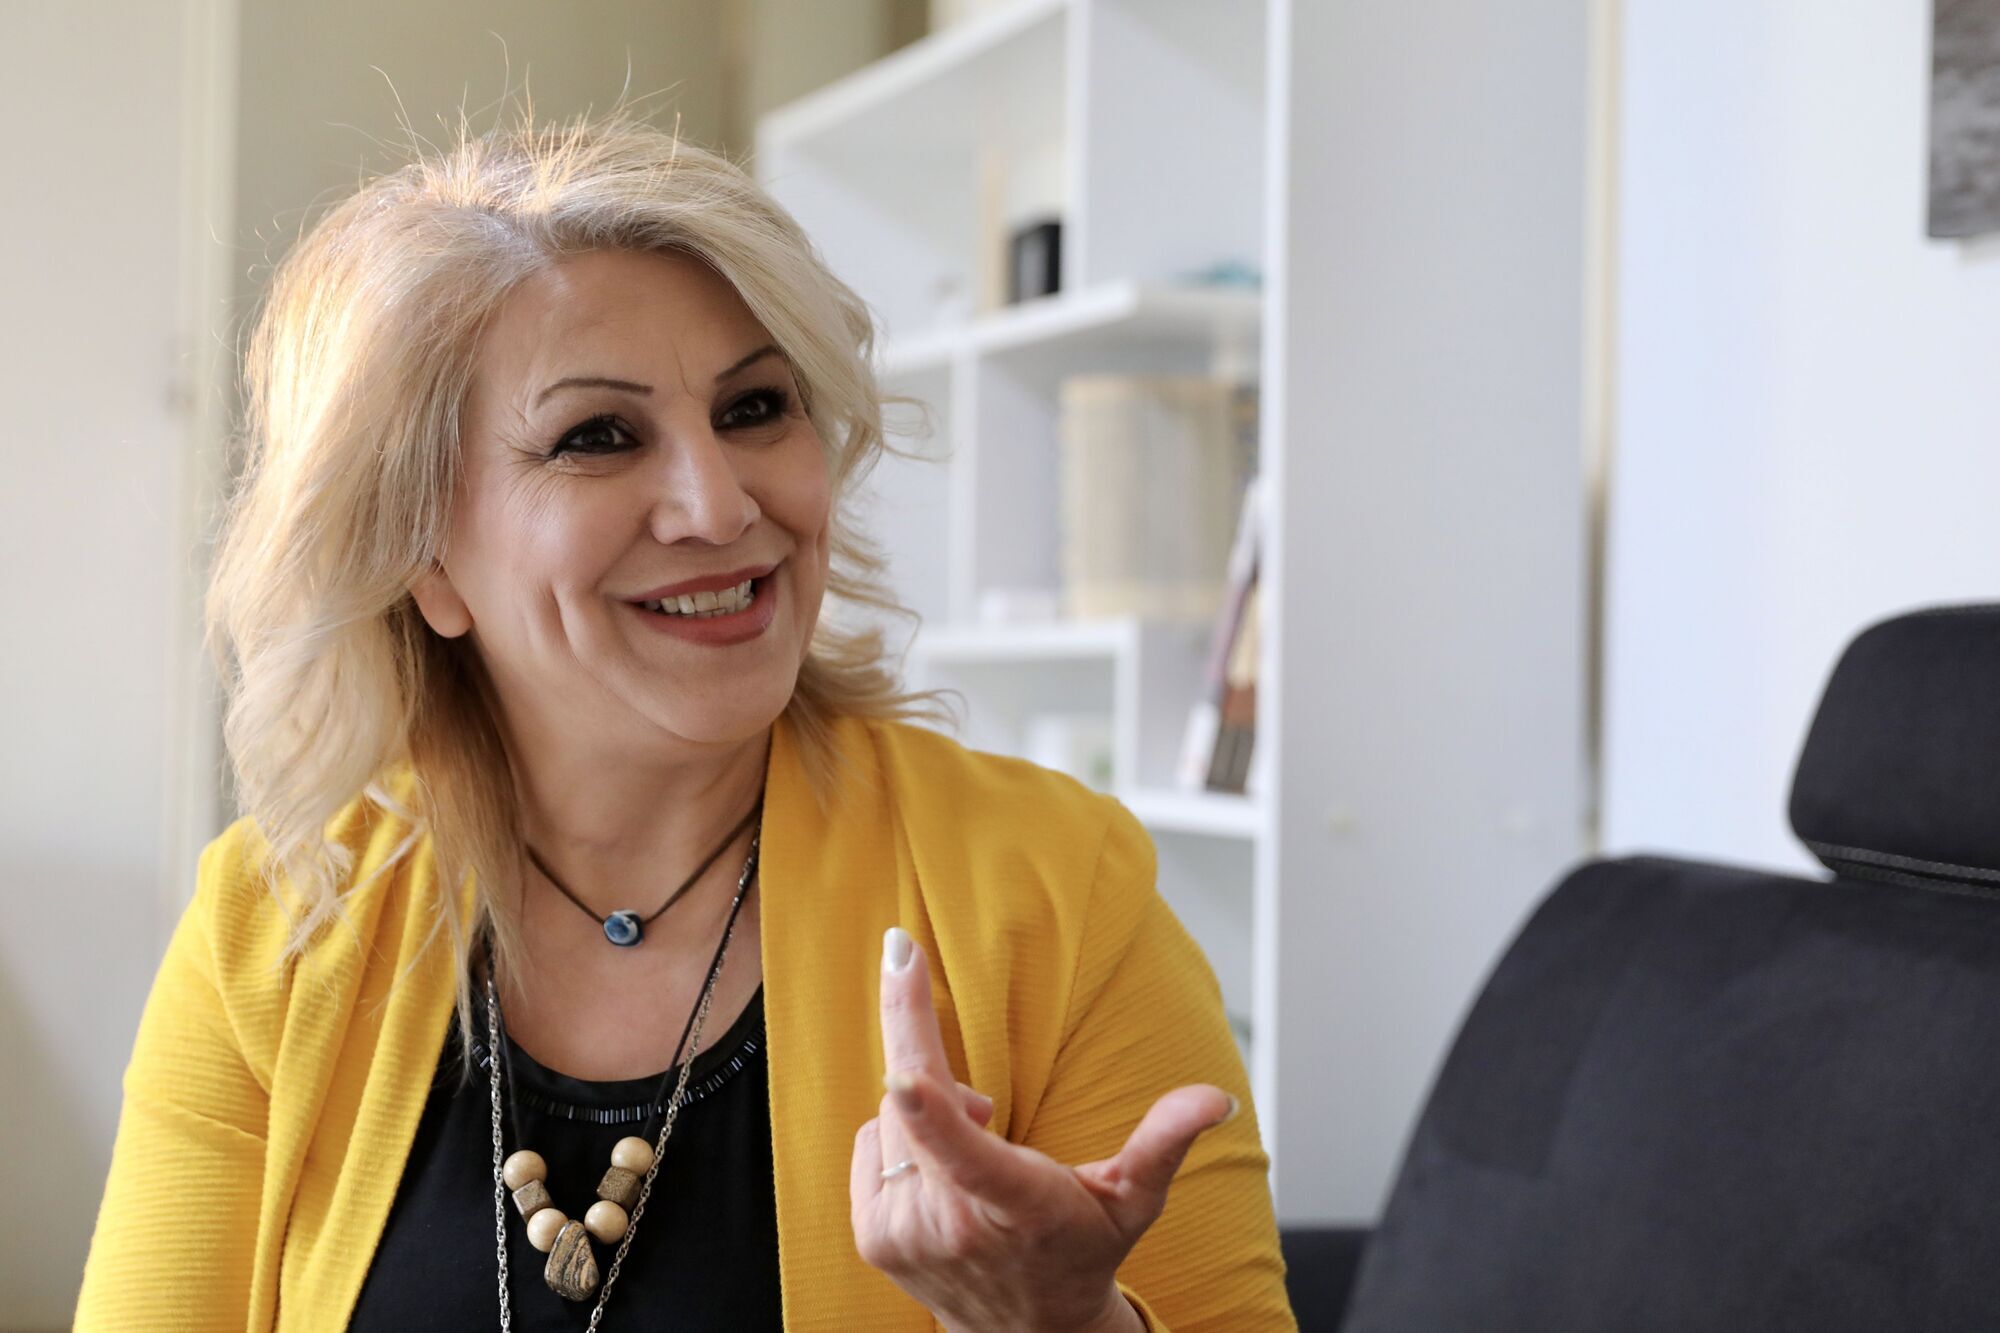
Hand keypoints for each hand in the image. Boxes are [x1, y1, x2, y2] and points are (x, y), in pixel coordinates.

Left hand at [851, 926, 1236, 1332]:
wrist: (1027, 1330)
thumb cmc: (1083, 1247)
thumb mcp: (1133, 1199)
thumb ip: (1165, 1141)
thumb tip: (1216, 1099)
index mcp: (1016, 1206)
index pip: (965, 1155)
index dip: (931, 1105)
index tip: (901, 1063)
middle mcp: (952, 1227)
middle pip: (911, 1104)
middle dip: (935, 1070)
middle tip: (989, 1103)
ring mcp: (905, 1235)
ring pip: (891, 1116)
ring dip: (923, 1111)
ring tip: (975, 1147)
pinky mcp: (872, 1235)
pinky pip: (871, 1142)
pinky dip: (901, 1136)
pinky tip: (939, 1170)